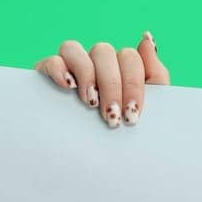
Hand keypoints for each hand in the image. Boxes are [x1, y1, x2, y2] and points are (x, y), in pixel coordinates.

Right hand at [33, 31, 170, 128]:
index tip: (132, 115)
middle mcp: (95, 62)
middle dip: (111, 86)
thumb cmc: (125, 132)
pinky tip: (68, 87)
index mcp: (120, 66)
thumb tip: (147, 38)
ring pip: (73, 48)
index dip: (132, 85)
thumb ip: (155, 73)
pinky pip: (51, 60)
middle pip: (103, 51)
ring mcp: (70, 67)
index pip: (129, 57)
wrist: (98, 163)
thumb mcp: (147, 106)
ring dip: (85, 74)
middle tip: (112, 117)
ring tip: (90, 103)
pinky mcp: (47, 76)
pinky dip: (59, 69)